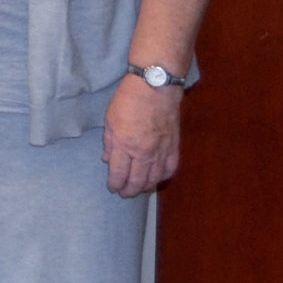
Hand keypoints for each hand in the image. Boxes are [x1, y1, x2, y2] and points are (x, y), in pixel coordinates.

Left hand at [104, 75, 183, 196]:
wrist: (155, 88)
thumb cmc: (127, 100)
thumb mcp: (110, 120)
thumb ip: (110, 143)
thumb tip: (108, 160)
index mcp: (125, 145)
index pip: (119, 174)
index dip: (115, 184)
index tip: (113, 188)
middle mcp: (144, 152)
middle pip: (138, 180)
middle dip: (130, 190)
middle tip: (125, 194)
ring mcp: (161, 150)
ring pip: (155, 177)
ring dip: (146, 186)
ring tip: (139, 189)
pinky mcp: (174, 146)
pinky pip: (170, 168)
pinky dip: (163, 176)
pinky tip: (158, 178)